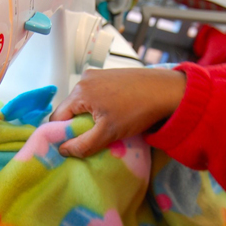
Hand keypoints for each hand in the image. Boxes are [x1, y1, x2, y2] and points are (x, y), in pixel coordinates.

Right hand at [50, 68, 185, 157]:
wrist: (167, 91)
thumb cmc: (138, 109)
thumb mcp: (108, 133)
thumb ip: (83, 144)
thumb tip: (63, 150)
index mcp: (80, 91)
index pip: (57, 117)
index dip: (62, 134)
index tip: (72, 146)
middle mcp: (85, 79)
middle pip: (70, 109)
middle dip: (78, 125)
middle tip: (93, 138)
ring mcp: (98, 75)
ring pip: (84, 102)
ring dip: (90, 116)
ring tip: (107, 126)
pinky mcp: (110, 75)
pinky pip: (96, 95)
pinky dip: (100, 106)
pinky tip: (114, 114)